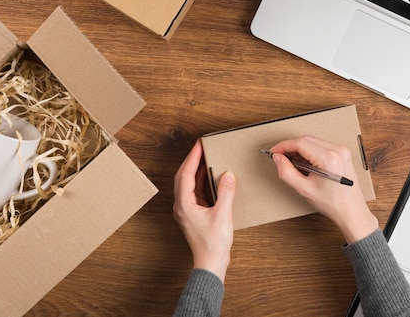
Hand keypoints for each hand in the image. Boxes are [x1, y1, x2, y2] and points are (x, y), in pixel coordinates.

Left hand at [173, 140, 235, 281]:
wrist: (210, 264)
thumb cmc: (213, 244)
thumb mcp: (222, 215)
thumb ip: (225, 193)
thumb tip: (227, 175)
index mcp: (184, 204)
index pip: (186, 174)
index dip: (192, 158)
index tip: (199, 145)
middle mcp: (181, 205)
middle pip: (183, 177)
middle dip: (192, 161)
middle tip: (202, 148)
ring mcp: (186, 210)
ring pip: (188, 184)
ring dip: (196, 170)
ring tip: (206, 158)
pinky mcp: (193, 214)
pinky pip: (194, 192)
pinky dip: (201, 181)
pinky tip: (211, 177)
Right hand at [270, 135, 377, 243]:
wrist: (352, 212)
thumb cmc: (333, 203)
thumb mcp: (304, 189)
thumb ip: (287, 172)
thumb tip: (278, 158)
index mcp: (328, 158)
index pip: (300, 143)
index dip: (283, 146)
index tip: (274, 152)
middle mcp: (337, 151)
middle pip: (306, 139)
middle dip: (291, 147)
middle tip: (280, 157)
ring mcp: (342, 151)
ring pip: (313, 141)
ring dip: (300, 149)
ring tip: (291, 162)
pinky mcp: (343, 154)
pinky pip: (321, 146)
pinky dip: (309, 151)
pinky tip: (304, 162)